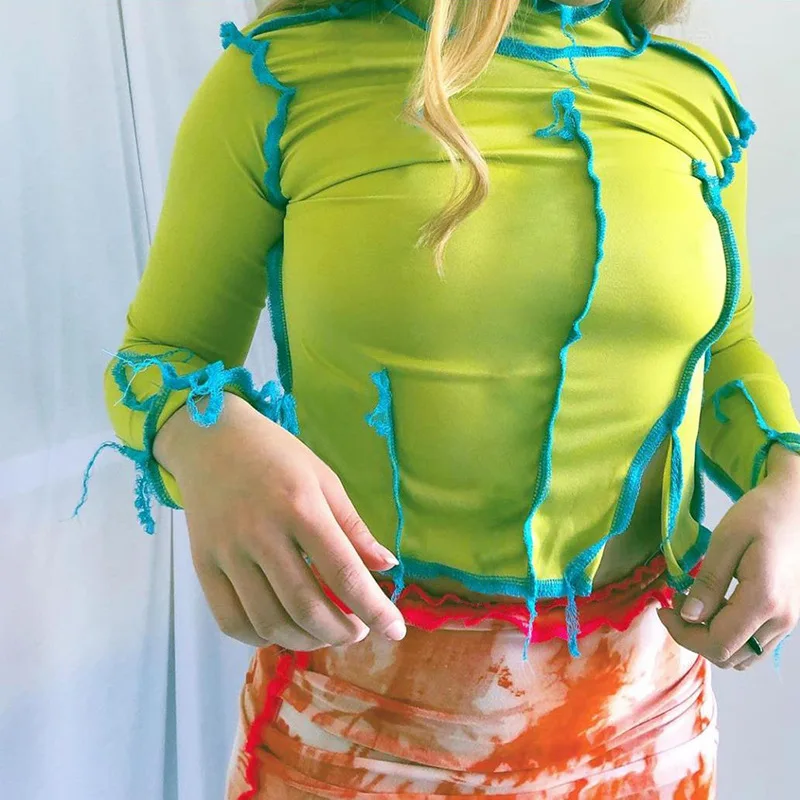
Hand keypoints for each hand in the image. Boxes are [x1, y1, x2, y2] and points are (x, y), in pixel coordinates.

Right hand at [155, 392, 406, 650]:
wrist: (210, 440)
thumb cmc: (276, 456)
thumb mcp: (324, 479)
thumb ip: (353, 528)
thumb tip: (387, 566)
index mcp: (300, 506)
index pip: (343, 572)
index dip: (373, 608)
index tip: (396, 631)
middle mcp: (261, 533)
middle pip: (306, 606)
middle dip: (341, 631)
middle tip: (359, 631)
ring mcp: (227, 552)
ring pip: (270, 620)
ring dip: (306, 640)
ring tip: (326, 632)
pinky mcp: (202, 566)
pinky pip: (231, 621)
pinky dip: (262, 638)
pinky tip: (284, 628)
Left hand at [657, 446, 799, 670]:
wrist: (796, 506)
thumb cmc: (761, 515)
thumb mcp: (726, 541)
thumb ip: (708, 583)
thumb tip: (688, 616)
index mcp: (764, 601)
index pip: (717, 644)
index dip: (683, 634)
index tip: (663, 609)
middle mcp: (781, 620)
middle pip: (728, 656)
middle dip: (693, 636)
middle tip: (676, 603)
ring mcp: (787, 622)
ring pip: (742, 656)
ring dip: (711, 637)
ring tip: (694, 602)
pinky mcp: (786, 616)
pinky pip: (754, 643)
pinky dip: (730, 634)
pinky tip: (717, 604)